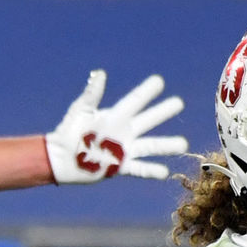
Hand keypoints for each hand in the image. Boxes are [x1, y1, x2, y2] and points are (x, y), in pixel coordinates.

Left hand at [45, 69, 187, 183]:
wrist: (62, 158)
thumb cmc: (69, 131)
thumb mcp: (81, 111)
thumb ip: (92, 94)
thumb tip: (100, 74)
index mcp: (114, 116)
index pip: (134, 101)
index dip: (146, 91)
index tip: (159, 81)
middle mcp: (124, 131)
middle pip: (147, 120)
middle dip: (163, 112)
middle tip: (178, 103)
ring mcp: (124, 150)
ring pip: (150, 146)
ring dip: (167, 145)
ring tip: (183, 144)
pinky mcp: (120, 167)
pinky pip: (139, 169)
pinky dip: (151, 171)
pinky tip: (165, 172)